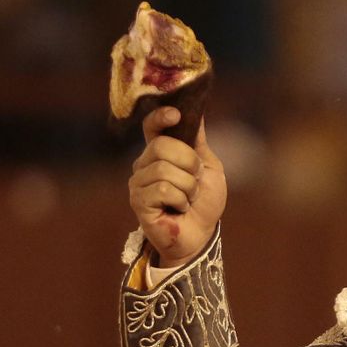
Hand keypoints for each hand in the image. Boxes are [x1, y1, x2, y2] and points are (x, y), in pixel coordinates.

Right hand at [128, 108, 226, 266]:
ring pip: (164, 169)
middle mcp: (145, 164)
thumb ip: (198, 142)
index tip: (176, 115)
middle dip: (189, 163)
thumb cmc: (204, 202)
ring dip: (188, 186)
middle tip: (196, 181)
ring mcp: (139, 182)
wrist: (201, 234)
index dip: (160, 118)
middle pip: (162, 146)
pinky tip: (179, 208)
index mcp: (161, 153)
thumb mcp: (208, 167)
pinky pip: (162, 189)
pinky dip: (180, 200)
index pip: (152, 127)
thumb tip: (196, 111)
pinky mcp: (138, 201)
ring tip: (188, 198)